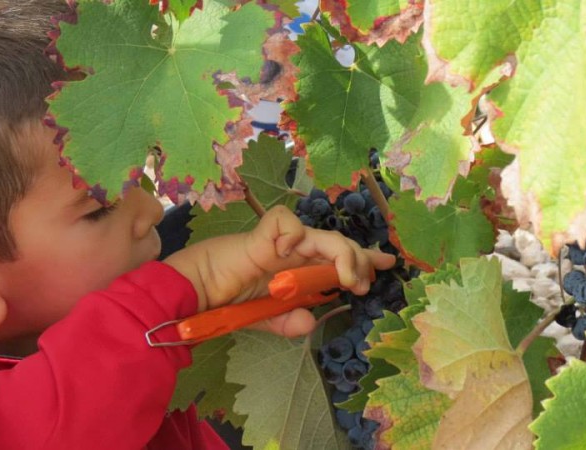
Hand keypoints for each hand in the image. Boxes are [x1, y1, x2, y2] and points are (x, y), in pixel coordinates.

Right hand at [164, 206, 395, 335]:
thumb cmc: (227, 300)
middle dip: (359, 259)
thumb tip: (312, 322)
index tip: (388, 264)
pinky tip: (285, 253)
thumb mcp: (264, 318)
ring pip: (322, 234)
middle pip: (338, 244)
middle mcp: (294, 252)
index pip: (336, 259)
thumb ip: (287, 322)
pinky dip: (292, 235)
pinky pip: (287, 222)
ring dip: (341, 254)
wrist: (197, 291)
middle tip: (362, 283)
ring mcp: (280, 242)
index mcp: (297, 270)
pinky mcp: (263, 233)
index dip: (363, 258)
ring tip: (343, 277)